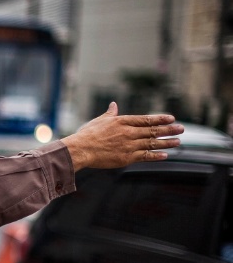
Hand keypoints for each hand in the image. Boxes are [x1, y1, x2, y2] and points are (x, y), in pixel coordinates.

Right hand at [61, 102, 183, 170]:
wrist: (80, 149)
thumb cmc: (87, 134)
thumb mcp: (100, 120)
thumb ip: (110, 113)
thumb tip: (114, 104)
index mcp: (122, 122)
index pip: (146, 119)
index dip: (160, 119)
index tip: (171, 118)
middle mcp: (129, 133)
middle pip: (153, 131)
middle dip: (169, 130)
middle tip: (181, 129)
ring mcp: (129, 146)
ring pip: (152, 143)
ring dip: (167, 142)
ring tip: (178, 141)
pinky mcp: (127, 158)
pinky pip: (145, 156)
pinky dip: (156, 156)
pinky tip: (165, 155)